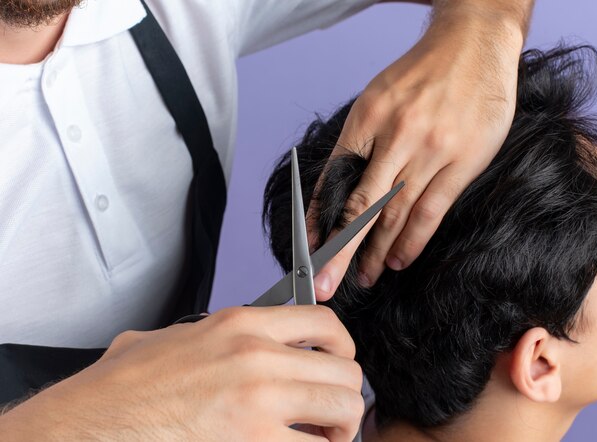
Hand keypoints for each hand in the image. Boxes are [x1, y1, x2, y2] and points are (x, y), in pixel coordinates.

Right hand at [0, 306, 363, 441]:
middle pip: (345, 372)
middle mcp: (256, 357)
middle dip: (345, 398)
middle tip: (329, 417)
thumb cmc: (119, 390)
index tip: (340, 364)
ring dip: (339, 431)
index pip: (323, 322)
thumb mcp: (169, 338)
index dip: (342, 347)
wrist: (86, 426)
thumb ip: (208, 333)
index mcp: (238, 325)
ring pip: (344, 411)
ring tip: (318, 440)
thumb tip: (222, 339)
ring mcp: (258, 402)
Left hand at [311, 3, 527, 298]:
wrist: (473, 44)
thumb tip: (340, 191)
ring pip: (396, 214)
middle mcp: (396, 136)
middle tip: (324, 285)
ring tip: (363, 277)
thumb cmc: (420, 74)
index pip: (335, 180)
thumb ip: (360, 144)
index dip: (320, 219)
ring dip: (376, 252)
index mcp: (367, 118)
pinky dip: (413, 240)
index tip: (309, 250)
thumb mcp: (377, 98)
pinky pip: (432, 210)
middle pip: (361, 206)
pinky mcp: (462, 162)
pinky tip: (398, 260)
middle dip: (340, 251)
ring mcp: (431, 150)